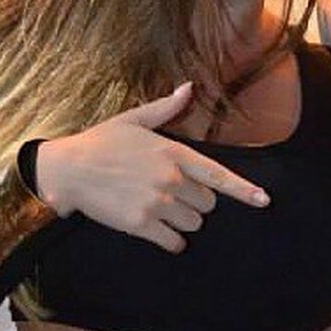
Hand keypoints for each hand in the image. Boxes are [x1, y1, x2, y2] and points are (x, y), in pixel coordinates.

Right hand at [36, 84, 269, 251]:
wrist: (66, 169)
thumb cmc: (100, 142)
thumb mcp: (134, 119)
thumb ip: (167, 108)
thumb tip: (189, 87)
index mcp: (174, 152)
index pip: (218, 175)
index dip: (244, 190)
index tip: (264, 200)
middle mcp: (170, 178)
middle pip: (207, 204)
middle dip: (195, 201)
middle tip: (172, 194)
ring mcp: (156, 203)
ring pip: (193, 223)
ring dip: (183, 221)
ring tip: (161, 209)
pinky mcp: (141, 224)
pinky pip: (174, 242)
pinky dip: (172, 242)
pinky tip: (161, 234)